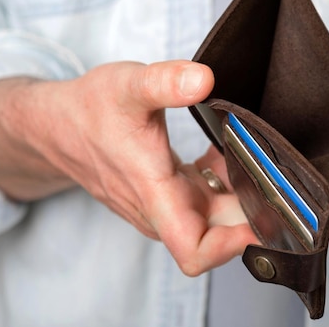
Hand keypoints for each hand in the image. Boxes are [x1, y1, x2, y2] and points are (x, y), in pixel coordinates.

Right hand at [0, 60, 255, 274]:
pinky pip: (203, 199)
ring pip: (213, 216)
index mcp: (154, 195)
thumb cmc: (87, 109)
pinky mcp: (164, 192)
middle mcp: (160, 209)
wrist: (55, 125)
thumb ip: (167, 82)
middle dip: (250, 211)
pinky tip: (225, 152)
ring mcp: (163, 203)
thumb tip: (204, 78)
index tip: (262, 216)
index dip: (232, 245)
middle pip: (217, 232)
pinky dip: (222, 182)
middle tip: (273, 174)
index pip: (194, 251)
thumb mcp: (130, 86)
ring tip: (253, 158)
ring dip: (238, 195)